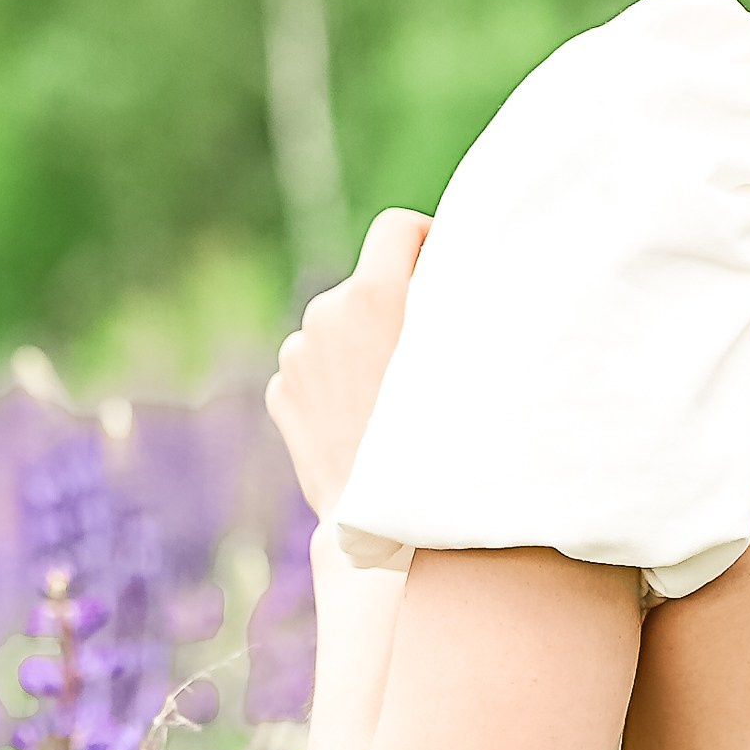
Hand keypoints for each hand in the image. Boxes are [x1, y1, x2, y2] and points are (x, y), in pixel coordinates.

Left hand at [267, 208, 431, 520]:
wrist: (381, 521)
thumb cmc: (443, 443)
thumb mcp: (469, 363)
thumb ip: (459, 304)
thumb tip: (462, 265)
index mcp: (371, 295)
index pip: (397, 227)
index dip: (426, 240)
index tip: (442, 270)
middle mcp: (324, 312)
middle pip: (367, 284)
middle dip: (393, 307)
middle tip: (426, 357)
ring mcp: (296, 353)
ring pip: (338, 328)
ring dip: (362, 347)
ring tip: (393, 402)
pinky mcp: (280, 390)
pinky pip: (315, 368)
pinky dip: (336, 384)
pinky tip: (362, 423)